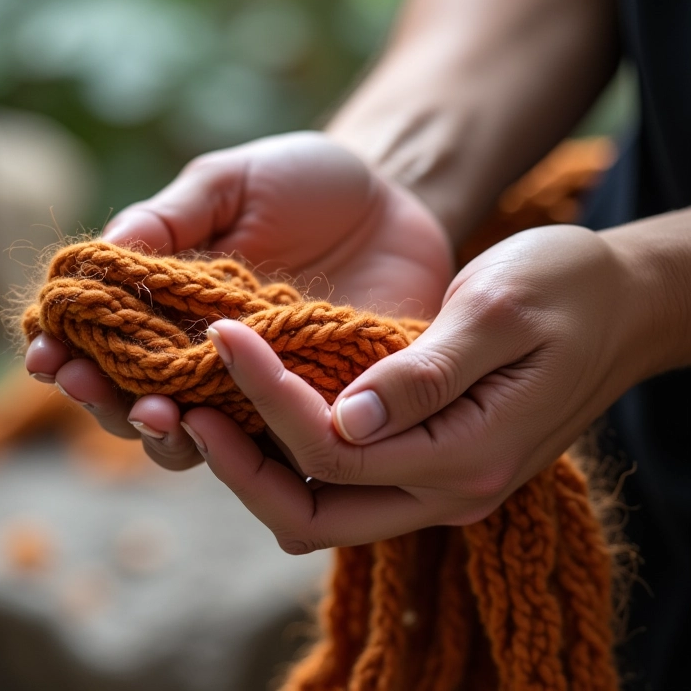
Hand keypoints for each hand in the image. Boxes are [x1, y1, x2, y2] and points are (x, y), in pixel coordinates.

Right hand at [25, 132, 451, 468]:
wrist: (395, 200)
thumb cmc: (305, 183)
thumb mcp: (233, 183)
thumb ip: (172, 218)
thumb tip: (99, 252)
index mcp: (178, 306)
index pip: (111, 345)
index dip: (72, 355)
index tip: (48, 356)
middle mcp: (214, 358)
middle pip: (146, 404)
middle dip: (111, 403)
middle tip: (91, 388)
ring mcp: (267, 387)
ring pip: (205, 438)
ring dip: (170, 436)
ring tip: (160, 416)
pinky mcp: (324, 402)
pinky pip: (282, 438)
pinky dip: (253, 444)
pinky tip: (235, 427)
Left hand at [178, 225, 641, 549]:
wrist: (619, 304)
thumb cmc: (568, 288)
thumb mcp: (502, 309)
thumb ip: (427, 372)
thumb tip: (347, 418)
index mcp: (468, 453)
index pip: (335, 452)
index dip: (269, 399)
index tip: (224, 336)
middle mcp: (449, 489)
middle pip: (313, 511)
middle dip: (239, 464)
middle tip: (182, 405)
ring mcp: (439, 484)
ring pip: (321, 507)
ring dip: (256, 466)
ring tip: (201, 406)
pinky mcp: (429, 462)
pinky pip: (342, 481)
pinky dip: (290, 455)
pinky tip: (257, 407)